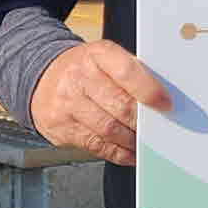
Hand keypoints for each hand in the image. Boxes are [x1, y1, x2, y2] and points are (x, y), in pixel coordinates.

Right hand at [28, 39, 171, 166]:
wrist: (42, 77)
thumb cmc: (85, 70)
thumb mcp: (105, 59)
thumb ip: (132, 73)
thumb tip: (162, 99)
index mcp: (96, 54)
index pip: (127, 72)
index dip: (149, 91)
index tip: (165, 105)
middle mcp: (78, 77)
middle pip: (121, 106)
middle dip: (143, 122)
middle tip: (157, 129)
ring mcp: (67, 104)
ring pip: (109, 129)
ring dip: (132, 140)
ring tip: (143, 141)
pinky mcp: (61, 128)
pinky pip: (96, 145)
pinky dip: (118, 153)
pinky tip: (129, 152)